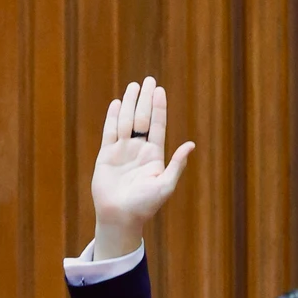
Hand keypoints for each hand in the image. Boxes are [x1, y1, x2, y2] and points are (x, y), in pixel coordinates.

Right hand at [89, 76, 195, 258]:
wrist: (120, 217)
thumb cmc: (145, 205)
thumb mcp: (165, 185)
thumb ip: (176, 165)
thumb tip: (191, 145)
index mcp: (154, 155)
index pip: (157, 126)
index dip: (158, 108)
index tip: (159, 91)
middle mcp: (138, 150)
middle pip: (142, 118)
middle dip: (145, 99)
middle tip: (148, 80)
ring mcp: (122, 151)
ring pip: (126, 121)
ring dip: (130, 103)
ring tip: (133, 86)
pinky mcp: (107, 155)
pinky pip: (110, 132)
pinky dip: (113, 117)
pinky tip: (117, 104)